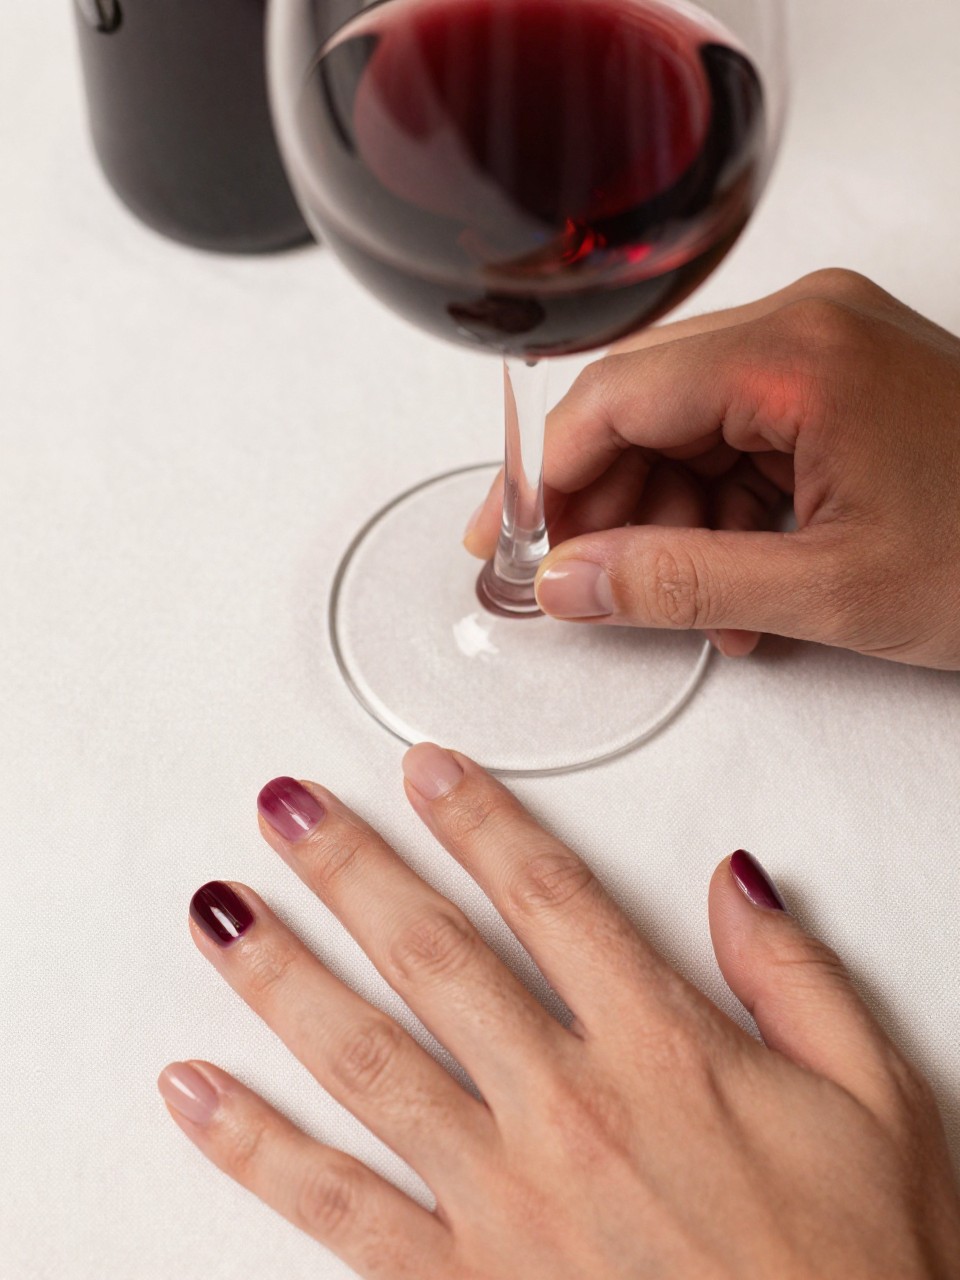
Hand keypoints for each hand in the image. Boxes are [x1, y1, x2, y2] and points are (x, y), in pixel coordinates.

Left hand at [159, 746, 959, 1278]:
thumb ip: (797, 979)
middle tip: (288, 808)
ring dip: (283, 975)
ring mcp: (504, 1199)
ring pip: (367, 1058)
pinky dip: (256, 1147)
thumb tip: (738, 886)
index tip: (426, 772)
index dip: (480, 821)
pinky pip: (337, 1207)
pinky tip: (197, 1092)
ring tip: (224, 910)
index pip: (549, 898)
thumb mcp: (871, 1102)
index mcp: (664, 1051)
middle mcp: (570, 1111)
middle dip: (350, 869)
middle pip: (434, 955)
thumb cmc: (850, 1272)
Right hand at [464, 270, 959, 667]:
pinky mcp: (838, 388)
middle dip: (606, 510)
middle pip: (642, 410)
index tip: (509, 546)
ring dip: (668, 526)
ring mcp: (822, 352)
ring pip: (684, 434)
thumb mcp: (827, 590)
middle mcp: (803, 327)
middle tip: (585, 590)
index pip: (614, 397)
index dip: (545, 480)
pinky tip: (740, 589)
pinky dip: (721, 518)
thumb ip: (677, 584)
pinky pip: (737, 446)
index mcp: (797, 352)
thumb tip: (569, 584)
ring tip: (693, 611)